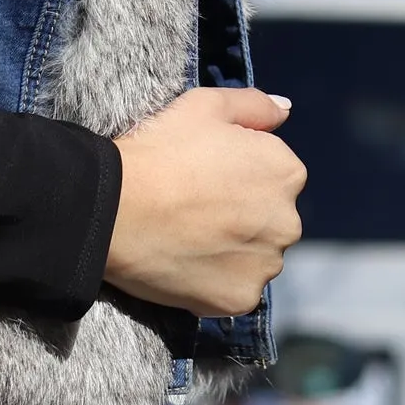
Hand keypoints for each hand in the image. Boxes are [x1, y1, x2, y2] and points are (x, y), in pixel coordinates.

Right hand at [104, 87, 305, 317]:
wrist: (115, 208)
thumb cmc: (160, 150)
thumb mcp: (207, 105)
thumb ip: (255, 105)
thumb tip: (285, 110)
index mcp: (287, 172)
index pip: (274, 174)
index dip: (237, 172)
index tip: (205, 175)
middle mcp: (288, 221)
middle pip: (270, 218)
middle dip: (243, 214)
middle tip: (195, 208)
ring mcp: (265, 265)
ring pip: (256, 256)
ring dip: (233, 249)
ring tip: (189, 236)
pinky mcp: (241, 299)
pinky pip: (236, 289)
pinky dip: (216, 280)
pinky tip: (187, 262)